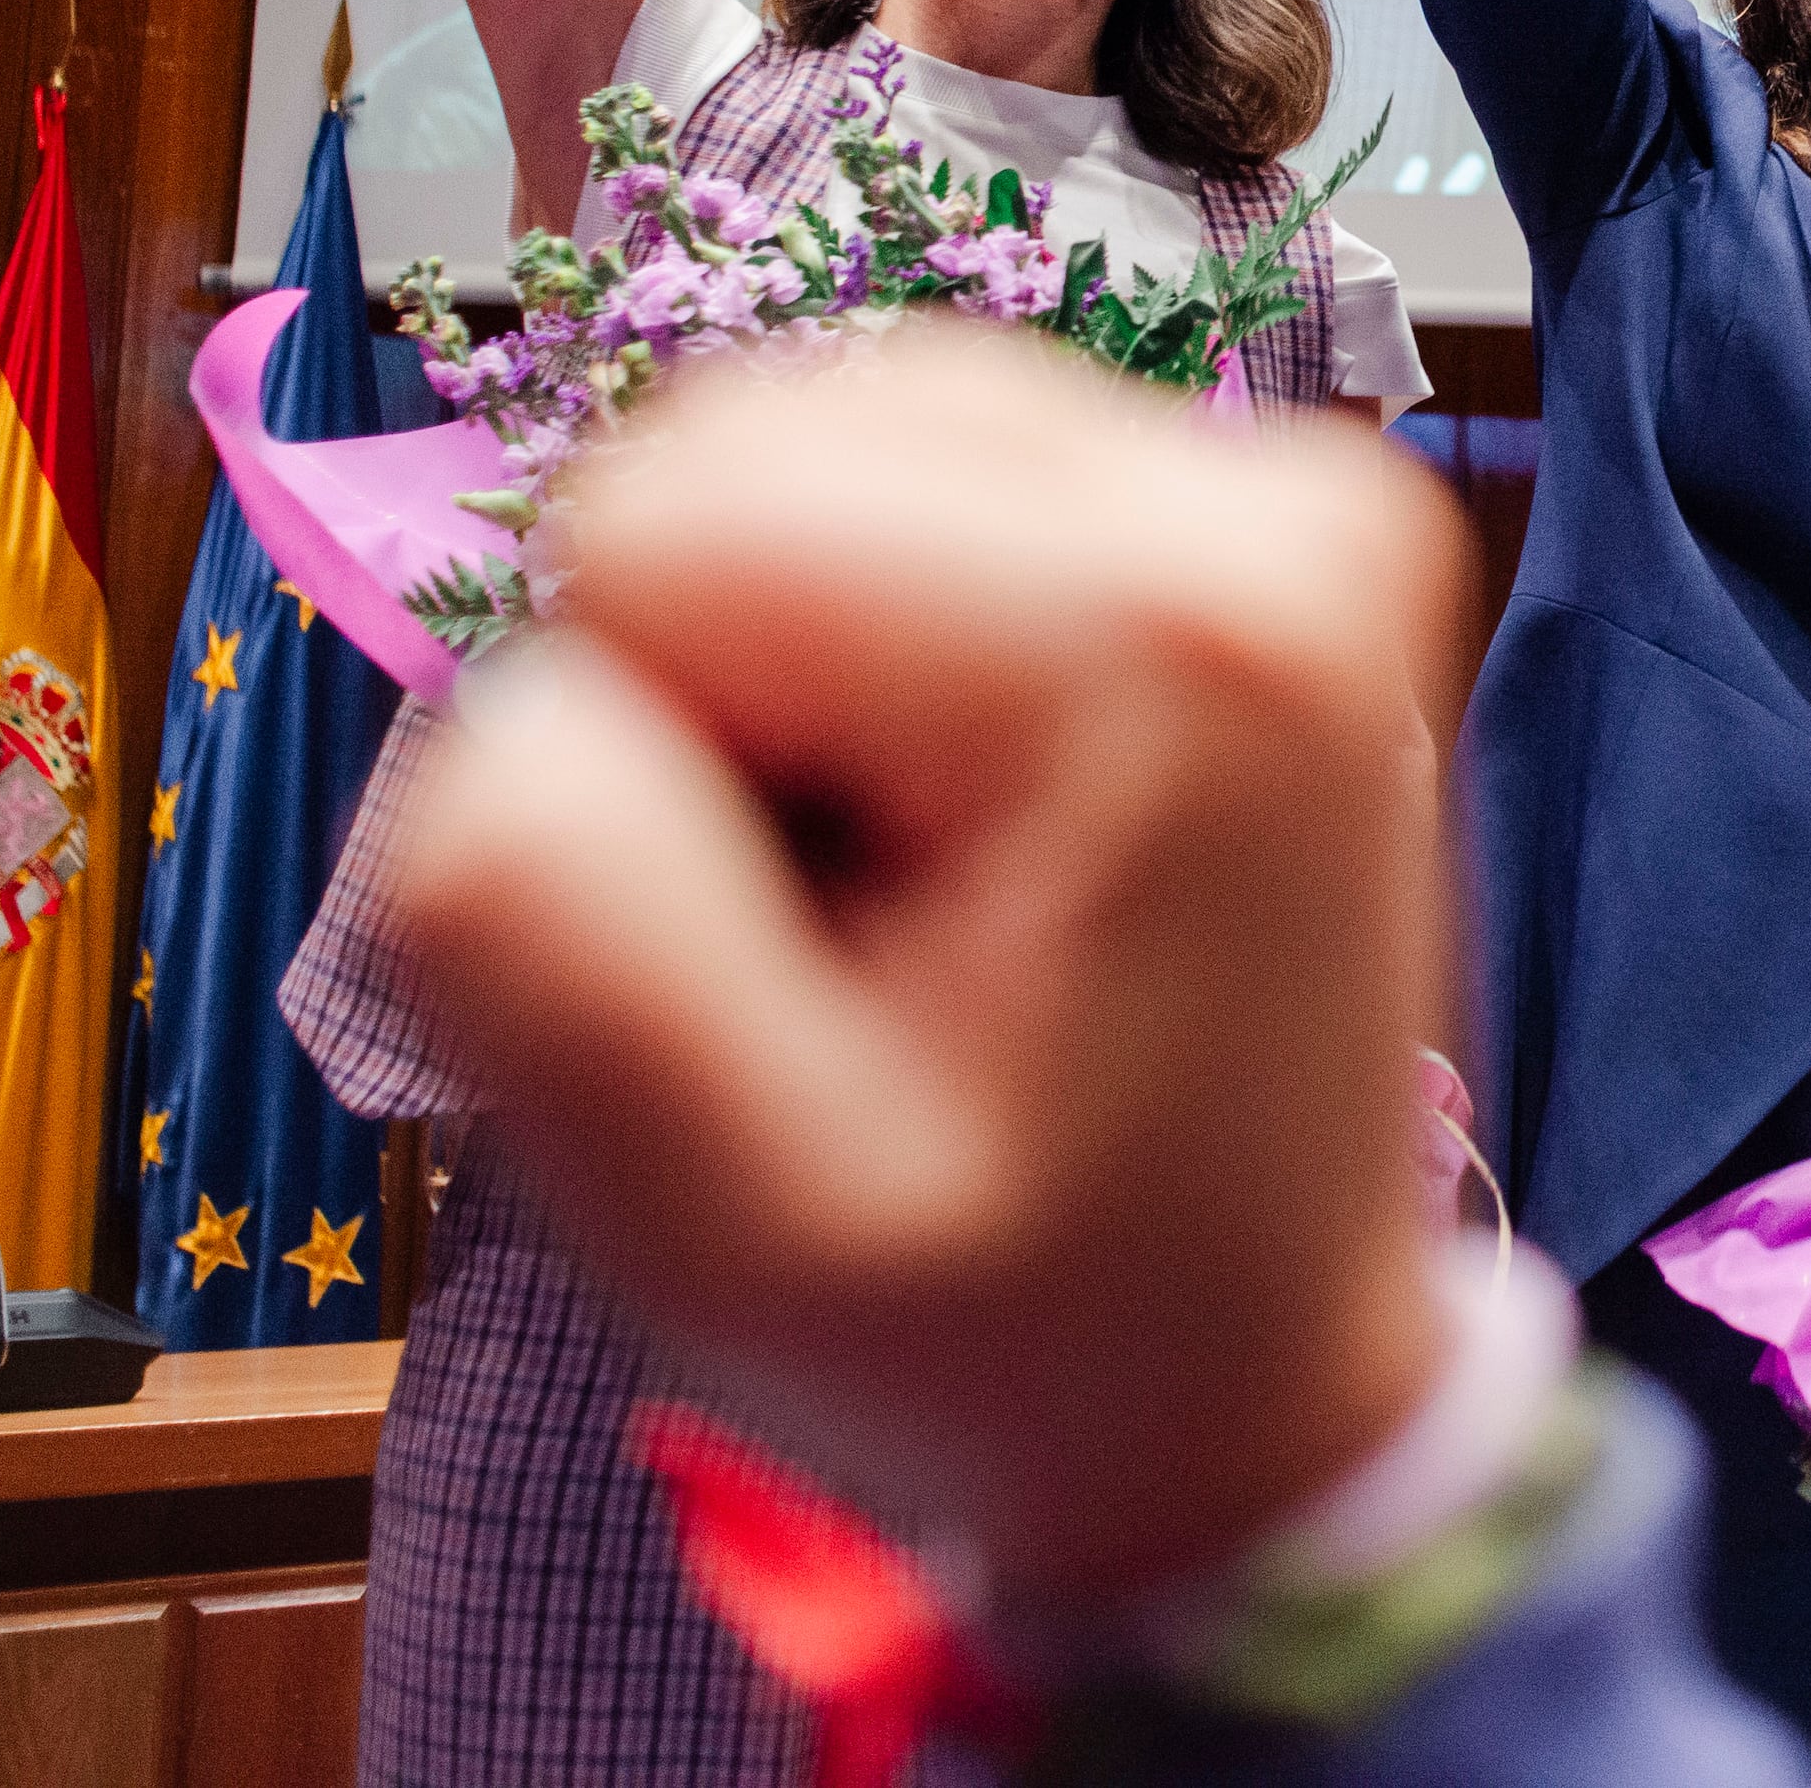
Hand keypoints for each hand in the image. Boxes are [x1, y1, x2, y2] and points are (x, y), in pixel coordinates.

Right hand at [382, 329, 1467, 1608]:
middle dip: (720, 678)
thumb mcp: (724, 1211)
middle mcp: (1265, 501)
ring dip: (800, 647)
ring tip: (924, 875)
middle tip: (857, 920)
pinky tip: (978, 806)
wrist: (1251, 1376)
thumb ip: (544, 919)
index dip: (641, 748)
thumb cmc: (1011, 1317)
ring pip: (825, 434)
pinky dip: (893, 625)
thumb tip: (522, 689)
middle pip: (748, 441)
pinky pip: (931, 463)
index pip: (658, 526)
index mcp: (1161, 638)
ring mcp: (1287, 487)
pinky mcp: (1264, 505)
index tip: (789, 941)